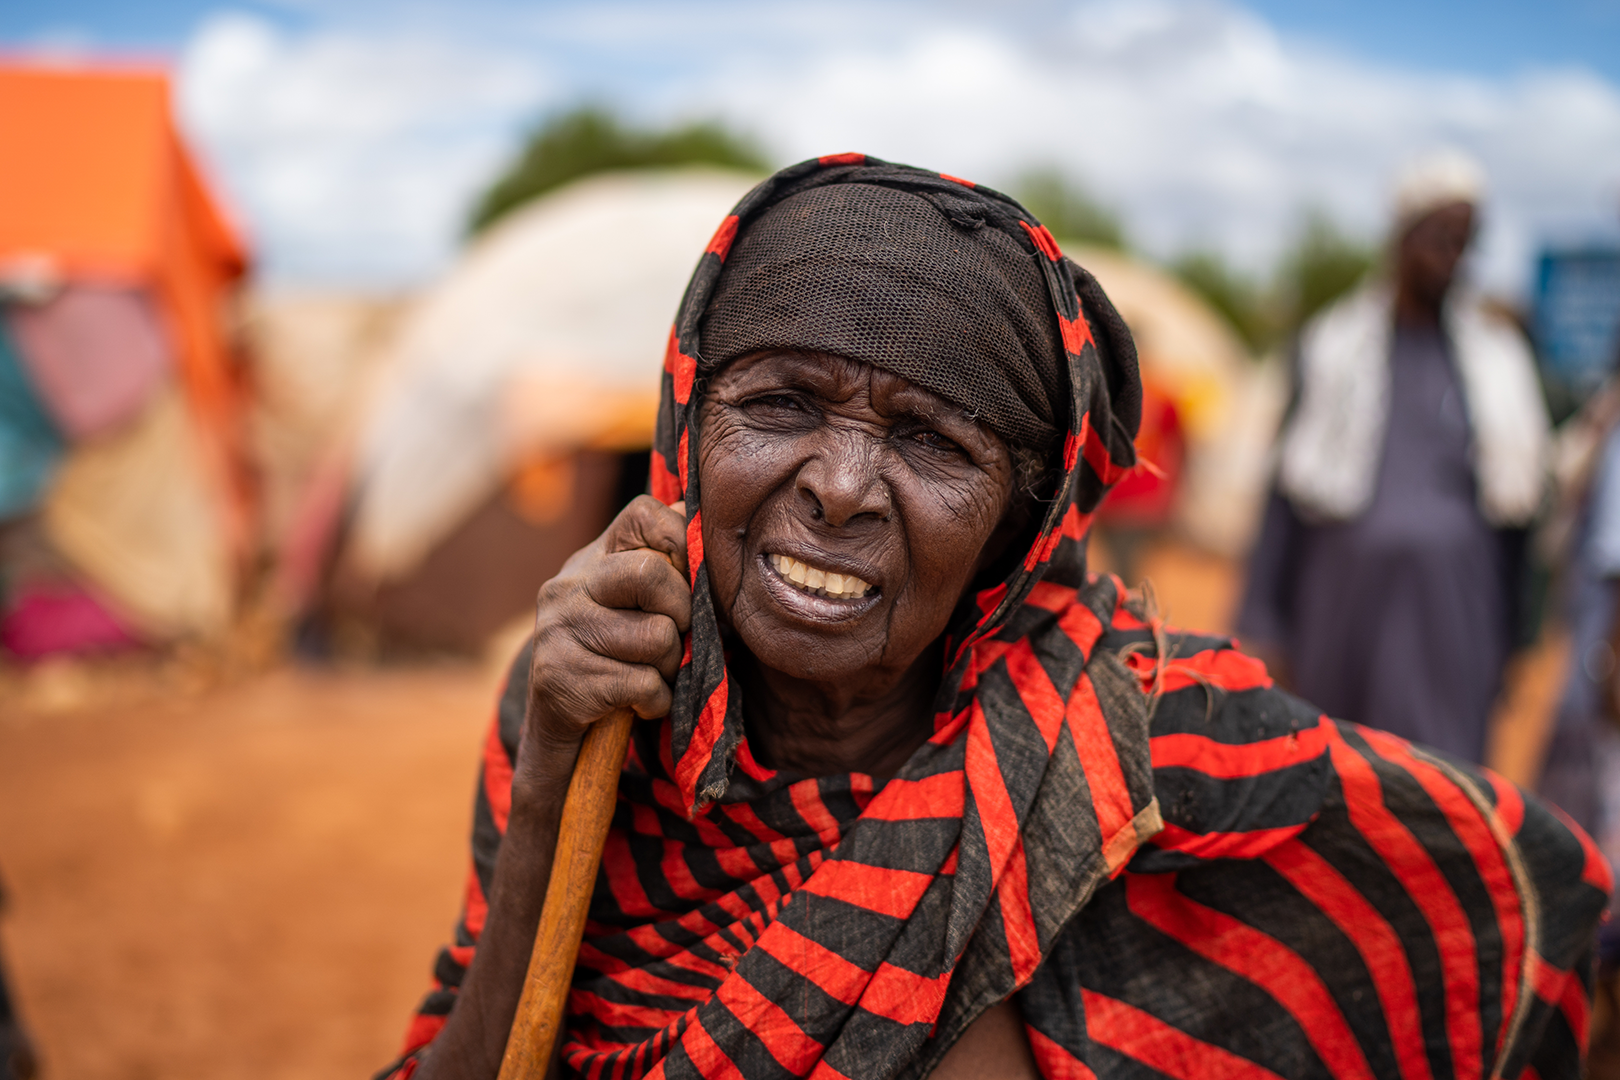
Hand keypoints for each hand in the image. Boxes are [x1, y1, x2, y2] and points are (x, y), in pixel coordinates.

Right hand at [525, 496, 689, 764]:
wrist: (563, 729)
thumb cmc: (618, 659)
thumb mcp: (634, 605)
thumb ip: (666, 563)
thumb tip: (701, 516)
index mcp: (591, 559)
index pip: (643, 515)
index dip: (681, 543)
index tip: (688, 581)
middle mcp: (567, 586)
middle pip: (651, 574)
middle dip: (682, 613)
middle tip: (675, 636)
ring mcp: (559, 630)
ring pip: (657, 636)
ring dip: (670, 666)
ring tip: (651, 672)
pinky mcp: (560, 678)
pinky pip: (643, 684)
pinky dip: (656, 701)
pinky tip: (638, 701)